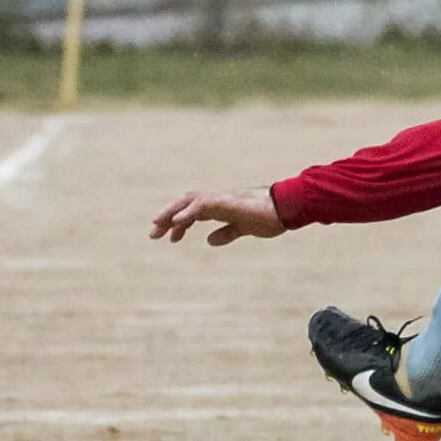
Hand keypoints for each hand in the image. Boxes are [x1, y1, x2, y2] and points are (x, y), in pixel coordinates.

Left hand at [150, 186, 285, 245]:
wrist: (288, 207)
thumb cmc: (272, 216)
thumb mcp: (245, 229)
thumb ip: (227, 232)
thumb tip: (209, 240)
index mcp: (223, 207)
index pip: (194, 212)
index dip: (179, 224)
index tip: (170, 238)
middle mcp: (219, 200)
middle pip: (186, 204)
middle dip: (167, 218)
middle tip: (153, 234)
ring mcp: (222, 199)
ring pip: (188, 202)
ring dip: (171, 214)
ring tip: (157, 227)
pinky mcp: (226, 202)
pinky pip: (201, 204)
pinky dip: (187, 212)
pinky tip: (176, 221)